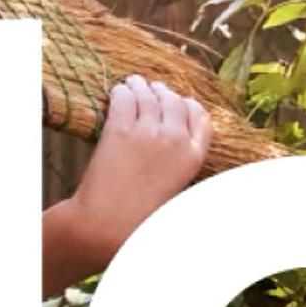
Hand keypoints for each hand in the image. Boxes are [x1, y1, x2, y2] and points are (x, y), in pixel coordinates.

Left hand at [67, 75, 212, 264]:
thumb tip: (174, 142)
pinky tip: (117, 91)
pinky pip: (124, 98)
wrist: (106, 224)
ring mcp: (147, 133)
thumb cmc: (137, 216)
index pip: (200, 117)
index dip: (187, 106)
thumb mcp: (174, 189)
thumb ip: (178, 162)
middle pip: (174, 101)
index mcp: (192, 157)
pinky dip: (121, 91)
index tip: (179, 102)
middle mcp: (174, 140)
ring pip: (148, 95)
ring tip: (133, 82)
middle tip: (152, 87)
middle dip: (163, 92)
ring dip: (140, 86)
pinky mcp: (120, 130)